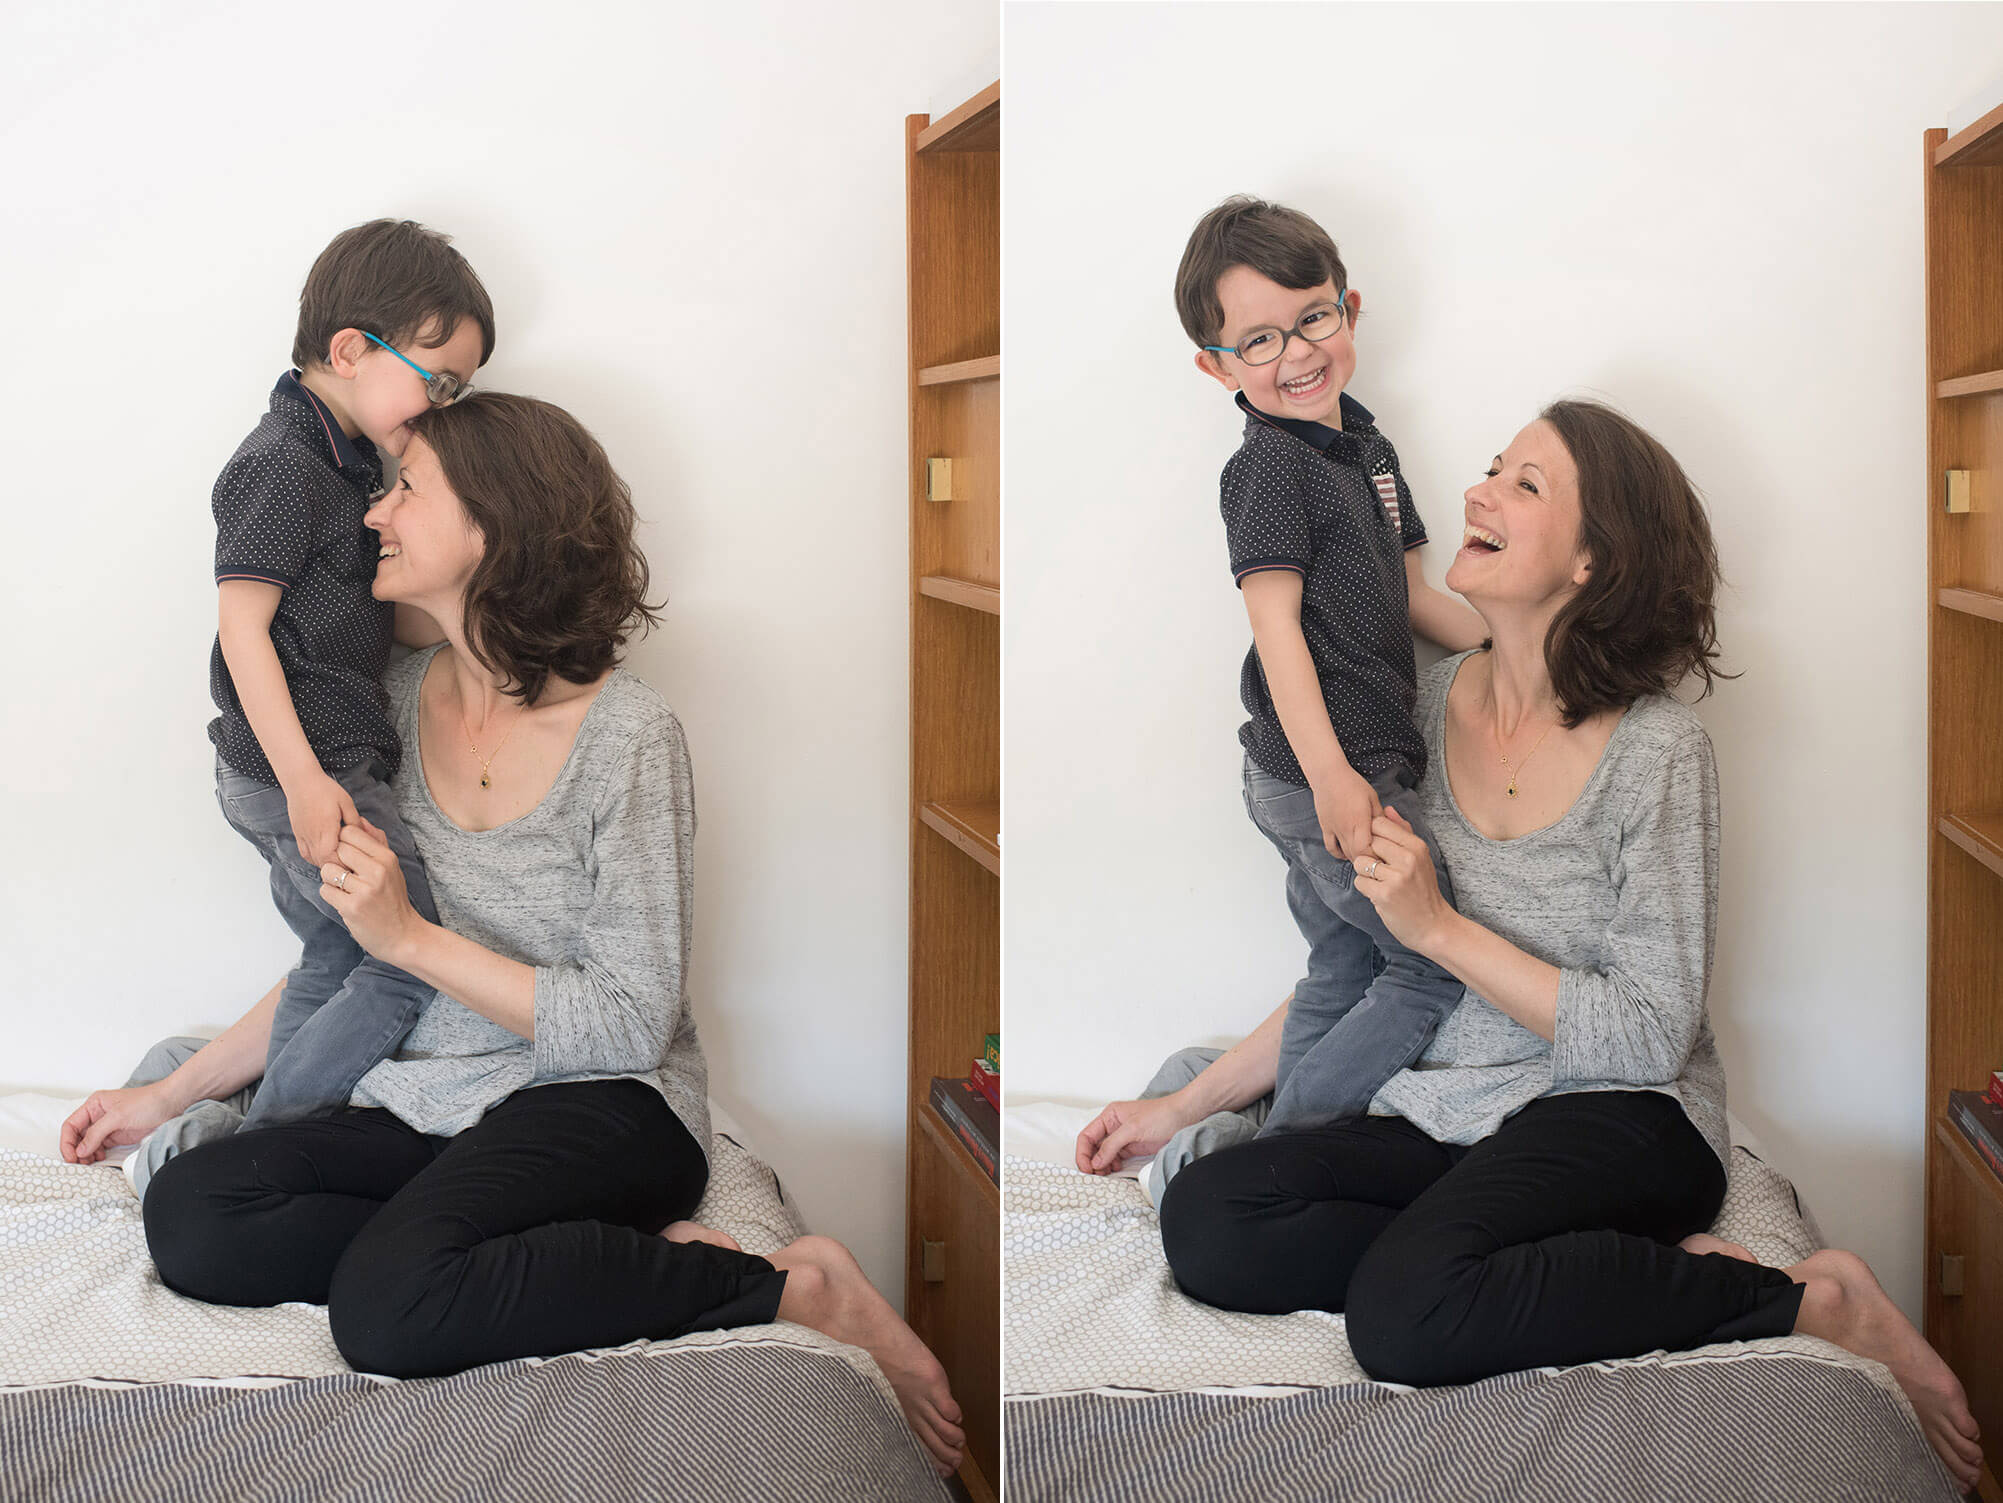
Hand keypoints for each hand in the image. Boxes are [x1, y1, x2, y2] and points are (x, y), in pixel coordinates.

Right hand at [59, 1081, 181, 1165]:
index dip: (67, 1142)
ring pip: (87, 1144)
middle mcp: (97, 1115)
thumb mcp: (119, 1116)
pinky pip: (100, 1148)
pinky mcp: (117, 1135)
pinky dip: (96, 1155)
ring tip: (89, 1164)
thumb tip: (80, 1150)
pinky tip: (99, 1160)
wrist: (172, 1103)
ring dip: (85, 1155)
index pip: (71, 1126)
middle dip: (75, 1151)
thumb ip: (97, 1133)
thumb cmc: (148, 1102)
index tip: (70, 1157)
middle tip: (79, 1164)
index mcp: (93, 1105)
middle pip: (77, 1137)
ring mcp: (107, 1126)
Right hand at [285, 772, 360, 867]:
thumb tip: (364, 836)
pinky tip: (326, 854)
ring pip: (314, 860)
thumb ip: (355, 822)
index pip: (332, 859)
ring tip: (340, 860)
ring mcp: (303, 837)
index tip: (355, 864)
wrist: (300, 780)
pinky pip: (306, 854)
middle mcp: (312, 837)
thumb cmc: (325, 789)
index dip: (343, 865)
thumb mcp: (346, 803)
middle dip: (337, 867)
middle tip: (351, 865)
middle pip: (323, 863)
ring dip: (327, 863)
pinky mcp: (298, 834)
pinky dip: (316, 858)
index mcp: (325, 830)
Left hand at [320, 818, 421, 963]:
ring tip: (345, 889)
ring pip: (327, 870)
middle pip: (337, 849)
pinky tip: (344, 901)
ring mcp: (365, 890)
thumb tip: (359, 821)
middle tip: (345, 874)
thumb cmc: (393, 900)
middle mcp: (377, 871)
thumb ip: (376, 843)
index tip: (348, 856)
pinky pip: (325, 890)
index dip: (343, 842)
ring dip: (330, 880)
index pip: (351, 832)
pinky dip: (331, 896)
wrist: (403, 935)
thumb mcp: (392, 868)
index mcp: (387, 857)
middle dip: (335, 860)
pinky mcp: (352, 908)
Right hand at [1075, 1091, 1199, 1174]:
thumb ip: (1112, 1145)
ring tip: (1104, 1176)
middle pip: (1093, 1147)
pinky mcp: (1133, 1147)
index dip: (1083, 1154)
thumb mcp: (1133, 1129)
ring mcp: (1123, 1138)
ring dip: (1101, 1166)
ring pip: (1104, 1155)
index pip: (1087, 1136)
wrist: (1186, 1117)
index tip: (1086, 1169)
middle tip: (1094, 1176)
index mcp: (1109, 1116)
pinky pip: (1116, 1159)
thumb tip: (1096, 1161)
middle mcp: (1113, 1126)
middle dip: (1091, 1161)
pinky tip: (1115, 1172)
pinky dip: (1112, 1167)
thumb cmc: (1162, 1115)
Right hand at [1312, 771, 1381, 862]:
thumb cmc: (1352, 783)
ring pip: (1344, 853)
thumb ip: (1380, 816)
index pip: (1366, 849)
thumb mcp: (1373, 798)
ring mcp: (1334, 830)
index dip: (1375, 857)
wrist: (1328, 775)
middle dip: (1368, 861)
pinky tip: (1346, 854)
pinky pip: (1331, 847)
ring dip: (1355, 858)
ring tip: (1366, 859)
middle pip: (1356, 855)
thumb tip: (1388, 831)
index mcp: (1359, 821)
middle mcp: (1345, 829)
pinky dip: (1339, 854)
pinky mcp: (1326, 828)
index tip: (1384, 857)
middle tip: (1378, 861)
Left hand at [1353, 807, 1451, 954]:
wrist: (1434, 926)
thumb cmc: (1423, 890)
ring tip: (1381, 882)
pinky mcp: (1384, 895)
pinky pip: (1360, 882)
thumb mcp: (1420, 857)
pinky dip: (1366, 889)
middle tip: (1382, 871)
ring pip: (1360, 862)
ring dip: (1365, 873)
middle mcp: (1408, 859)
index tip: (1381, 851)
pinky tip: (1380, 895)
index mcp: (1416, 846)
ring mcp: (1396, 877)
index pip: (1380, 824)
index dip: (1374, 836)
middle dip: (1369, 855)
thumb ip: (1402, 832)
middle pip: (1368, 841)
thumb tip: (1387, 808)